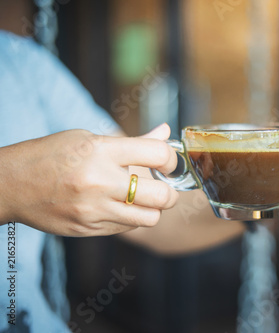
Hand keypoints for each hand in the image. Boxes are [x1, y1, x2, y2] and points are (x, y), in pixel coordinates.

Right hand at [0, 124, 177, 235]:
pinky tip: (119, 206)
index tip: (168, 162)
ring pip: (150, 218)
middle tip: (165, 187)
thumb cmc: (51, 155)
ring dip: (154, 209)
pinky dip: (131, 218)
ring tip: (143, 199)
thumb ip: (132, 141)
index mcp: (101, 151)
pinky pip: (127, 228)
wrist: (10, 185)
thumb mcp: (89, 139)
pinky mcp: (88, 229)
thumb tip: (165, 132)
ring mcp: (93, 209)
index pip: (158, 154)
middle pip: (162, 195)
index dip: (172, 158)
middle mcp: (99, 181)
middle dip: (171, 192)